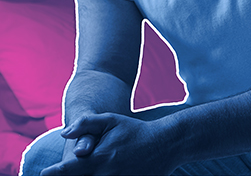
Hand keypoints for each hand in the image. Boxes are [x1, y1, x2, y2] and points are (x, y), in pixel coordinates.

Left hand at [41, 113, 173, 174]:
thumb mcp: (111, 120)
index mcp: (99, 158)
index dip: (54, 173)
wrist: (166, 143)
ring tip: (83, 175)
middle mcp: (106, 174)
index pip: (68, 170)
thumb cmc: (135, 131)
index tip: (44, 173)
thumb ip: (86, 123)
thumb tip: (64, 133)